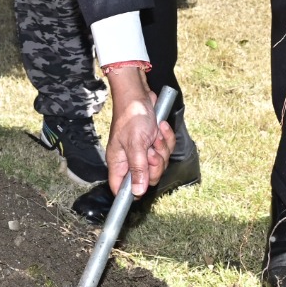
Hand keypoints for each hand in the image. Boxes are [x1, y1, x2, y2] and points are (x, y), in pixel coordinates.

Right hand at [104, 66, 174, 195]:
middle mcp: (130, 159)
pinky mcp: (154, 142)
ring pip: (159, 164)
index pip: (121, 188)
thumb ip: (137, 169)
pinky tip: (160, 128)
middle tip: (152, 151)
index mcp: (118, 162)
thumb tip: (137, 192)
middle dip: (155, 164)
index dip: (131, 192)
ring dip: (162, 148)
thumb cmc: (132, 116)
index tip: (143, 188)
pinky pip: (166, 150)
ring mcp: (143, 151)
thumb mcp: (135, 145)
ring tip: (155, 135)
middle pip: (147, 178)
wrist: (140, 94)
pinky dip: (166, 139)